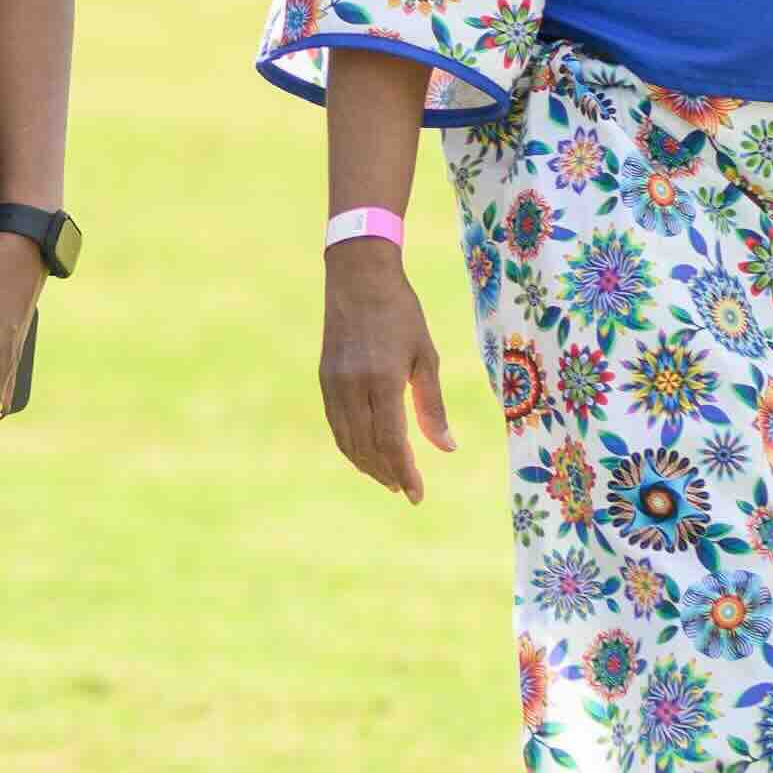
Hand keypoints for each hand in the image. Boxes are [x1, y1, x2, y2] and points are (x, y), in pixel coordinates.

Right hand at [318, 242, 451, 502]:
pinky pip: (335, 424)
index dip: (405, 473)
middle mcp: (353, 386)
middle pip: (367, 447)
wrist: (358, 277)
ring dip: (367, 465)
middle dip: (387, 473)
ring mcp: (333, 384)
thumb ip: (432, 406)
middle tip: (405, 490)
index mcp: (382, 380)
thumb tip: (447, 449)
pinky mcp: (324, 379)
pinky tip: (365, 452)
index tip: (417, 495)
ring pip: (347, 440)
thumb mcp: (426, 356)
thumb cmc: (401, 313)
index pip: (391, 442)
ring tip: (388, 477)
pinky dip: (350, 445)